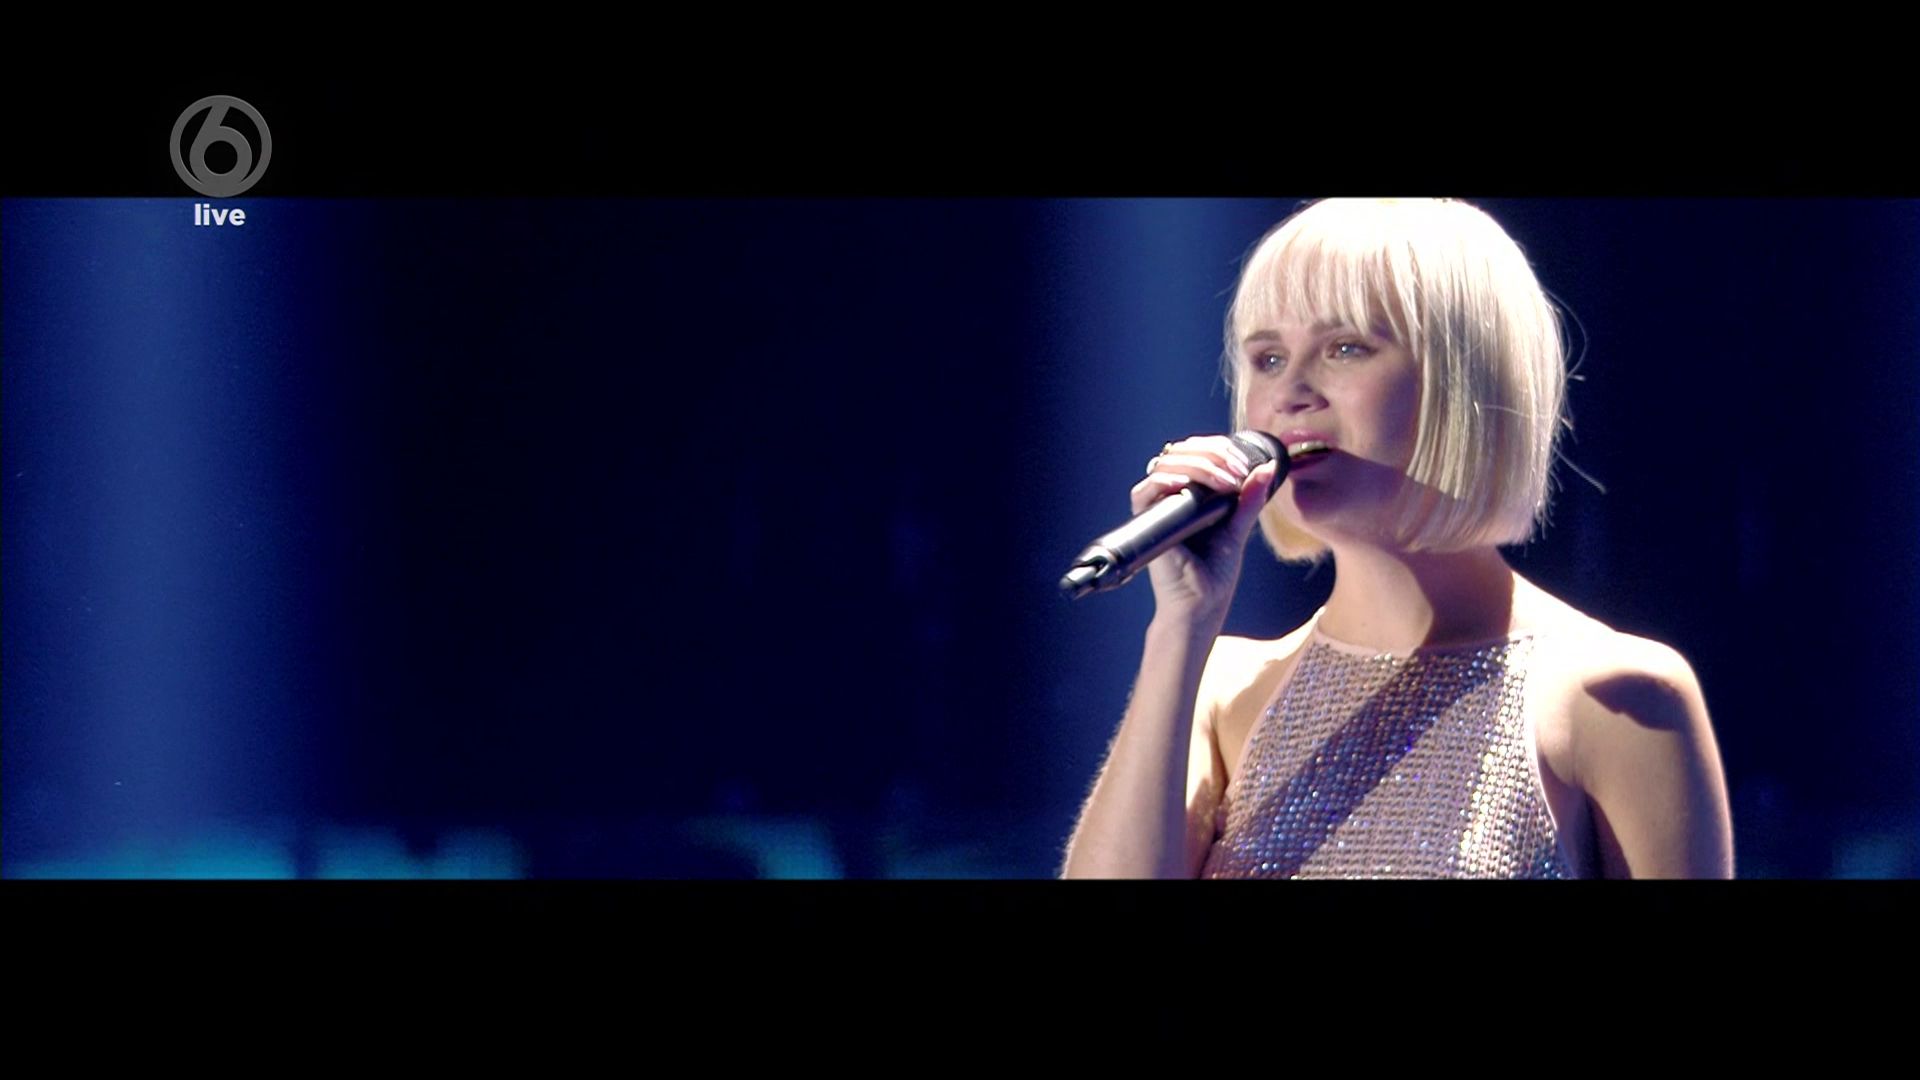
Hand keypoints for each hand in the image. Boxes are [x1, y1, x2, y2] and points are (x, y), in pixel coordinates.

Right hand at [1129, 434, 1280, 625]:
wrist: (1201, 603)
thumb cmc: (1215, 573)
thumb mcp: (1237, 528)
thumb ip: (1249, 499)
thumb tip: (1268, 467)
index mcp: (1192, 493)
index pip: (1198, 453)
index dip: (1220, 449)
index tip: (1245, 466)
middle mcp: (1172, 495)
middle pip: (1182, 452)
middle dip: (1214, 454)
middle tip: (1237, 472)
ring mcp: (1158, 507)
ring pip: (1166, 464)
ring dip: (1199, 465)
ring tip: (1224, 481)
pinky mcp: (1146, 522)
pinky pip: (1145, 491)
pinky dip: (1165, 481)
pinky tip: (1188, 485)